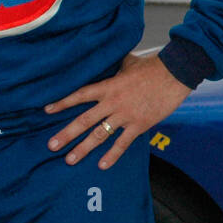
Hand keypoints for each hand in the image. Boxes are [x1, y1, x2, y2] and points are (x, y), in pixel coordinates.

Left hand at [44, 54, 191, 169]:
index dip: (63, 103)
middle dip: (66, 134)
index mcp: (109, 86)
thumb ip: (116, 65)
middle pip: (84, 120)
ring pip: (99, 135)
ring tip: (69, 160)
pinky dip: (112, 155)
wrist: (175, 73)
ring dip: (83, 148)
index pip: (80, 95)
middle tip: (51, 146)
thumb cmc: (154, 66)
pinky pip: (122, 143)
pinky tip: (102, 165)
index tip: (47, 110)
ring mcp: (125, 115)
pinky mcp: (139, 124)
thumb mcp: (130, 62)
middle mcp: (113, 102)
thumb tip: (109, 57)